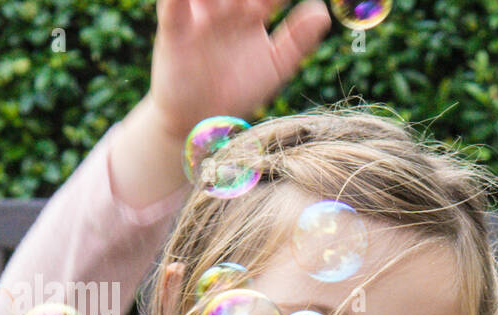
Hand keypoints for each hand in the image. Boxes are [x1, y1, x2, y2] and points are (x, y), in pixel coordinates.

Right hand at [148, 0, 332, 138]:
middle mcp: (226, 8)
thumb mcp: (276, 66)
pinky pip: (173, 7)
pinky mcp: (174, 33)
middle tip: (257, 0)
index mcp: (252, 12)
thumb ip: (299, 40)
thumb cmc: (240, 90)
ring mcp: (200, 18)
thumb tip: (323, 12)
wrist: (200, 120)